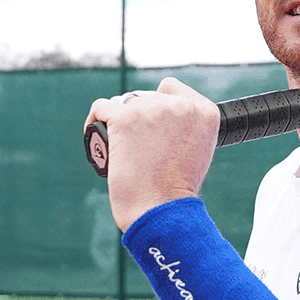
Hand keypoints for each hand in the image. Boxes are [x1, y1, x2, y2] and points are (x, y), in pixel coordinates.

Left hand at [84, 77, 219, 230]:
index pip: (171, 88)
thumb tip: (155, 116)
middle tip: (136, 147)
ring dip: (118, 120)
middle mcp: (181, 105)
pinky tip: (96, 136)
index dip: (158, 105)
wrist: (160, 211)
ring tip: (119, 145)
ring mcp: (151, 109)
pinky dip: (95, 120)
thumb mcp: (196, 151)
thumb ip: (183, 126)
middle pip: (146, 96)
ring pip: (123, 102)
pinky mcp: (124, 118)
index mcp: (204, 112)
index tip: (154, 128)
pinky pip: (101, 107)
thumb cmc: (174, 191)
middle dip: (138, 117)